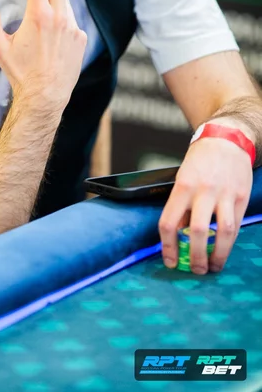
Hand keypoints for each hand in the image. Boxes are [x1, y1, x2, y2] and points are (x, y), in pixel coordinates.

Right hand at [0, 0, 87, 113]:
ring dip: (54, 0)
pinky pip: (70, 21)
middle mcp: (59, 17)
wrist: (46, 97)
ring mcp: (73, 26)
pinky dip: (61, 22)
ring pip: (63, 1)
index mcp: (37, 15)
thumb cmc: (20, 72)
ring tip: (41, 23)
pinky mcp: (81, 37)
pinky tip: (51, 41)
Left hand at [159, 138, 252, 273]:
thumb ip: (181, 205)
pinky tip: (224, 250)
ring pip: (222, 232)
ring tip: (213, 267)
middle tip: (195, 269)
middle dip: (195, 256)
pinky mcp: (241, 197)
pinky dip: (229, 242)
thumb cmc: (200, 160)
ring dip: (217, 255)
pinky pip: (236, 225)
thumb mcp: (182, 178)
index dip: (168, 246)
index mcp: (182, 186)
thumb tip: (180, 236)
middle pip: (197, 232)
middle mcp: (203, 191)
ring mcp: (224, 194)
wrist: (226, 139)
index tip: (170, 261)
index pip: (170, 222)